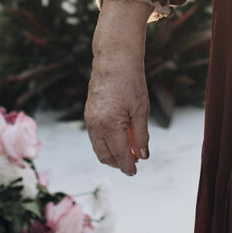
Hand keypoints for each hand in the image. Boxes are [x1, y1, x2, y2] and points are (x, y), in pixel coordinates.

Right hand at [84, 54, 149, 176]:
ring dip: (111, 154)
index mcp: (110, 125)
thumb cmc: (131, 82)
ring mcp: (90, 120)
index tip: (135, 171)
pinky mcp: (88, 114)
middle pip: (105, 156)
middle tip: (133, 162)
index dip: (128, 166)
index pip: (120, 155)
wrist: (114, 60)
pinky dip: (105, 142)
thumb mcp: (141, 109)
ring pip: (98, 148)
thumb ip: (142, 135)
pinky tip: (119, 138)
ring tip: (128, 151)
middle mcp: (96, 126)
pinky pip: (95, 136)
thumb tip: (143, 155)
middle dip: (118, 163)